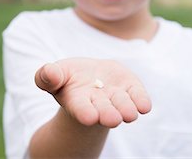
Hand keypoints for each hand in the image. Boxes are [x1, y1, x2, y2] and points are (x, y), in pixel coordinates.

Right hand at [35, 58, 151, 127]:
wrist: (91, 77)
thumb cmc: (68, 78)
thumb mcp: (55, 74)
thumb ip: (47, 76)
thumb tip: (49, 72)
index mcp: (78, 101)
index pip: (81, 109)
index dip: (84, 112)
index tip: (89, 117)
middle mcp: (99, 103)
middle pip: (104, 110)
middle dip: (108, 114)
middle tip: (113, 119)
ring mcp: (117, 97)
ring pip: (122, 105)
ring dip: (126, 109)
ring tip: (129, 114)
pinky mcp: (131, 88)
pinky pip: (138, 97)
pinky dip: (141, 101)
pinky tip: (144, 106)